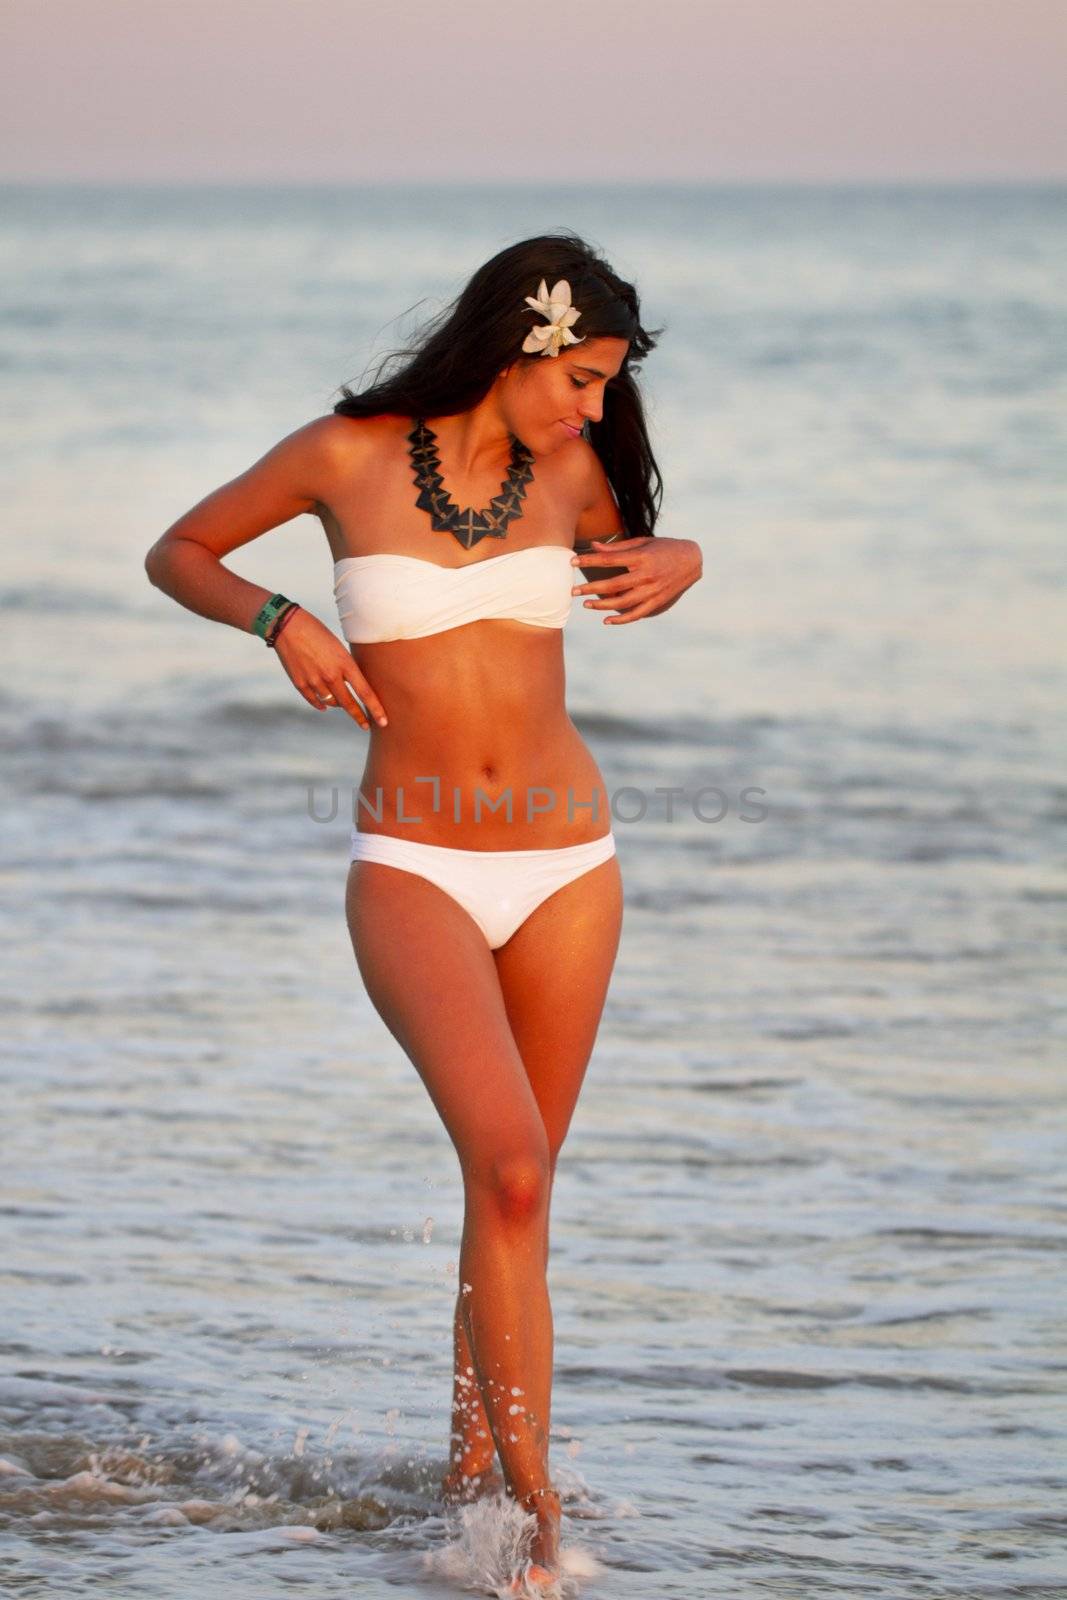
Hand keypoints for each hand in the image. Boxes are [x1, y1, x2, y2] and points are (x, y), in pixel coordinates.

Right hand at [270, 609, 387, 728]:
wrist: (287, 626)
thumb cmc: (317, 632)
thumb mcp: (339, 648)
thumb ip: (346, 668)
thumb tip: (351, 689)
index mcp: (344, 664)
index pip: (365, 692)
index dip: (375, 709)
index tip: (383, 722)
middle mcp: (330, 675)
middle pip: (349, 703)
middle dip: (359, 717)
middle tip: (366, 726)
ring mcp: (314, 681)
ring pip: (331, 703)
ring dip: (338, 704)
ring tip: (342, 703)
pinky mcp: (300, 683)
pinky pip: (315, 701)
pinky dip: (321, 704)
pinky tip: (325, 706)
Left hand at [570, 535, 702, 624]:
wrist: (692, 560)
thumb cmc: (663, 548)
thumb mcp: (642, 542)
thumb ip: (618, 547)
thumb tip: (593, 546)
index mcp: (641, 557)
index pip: (610, 559)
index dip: (590, 560)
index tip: (573, 561)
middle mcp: (646, 575)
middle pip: (613, 584)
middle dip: (590, 588)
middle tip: (572, 590)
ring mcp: (652, 590)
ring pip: (623, 602)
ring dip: (602, 605)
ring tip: (586, 604)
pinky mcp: (657, 601)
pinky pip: (636, 614)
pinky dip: (621, 619)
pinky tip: (606, 620)